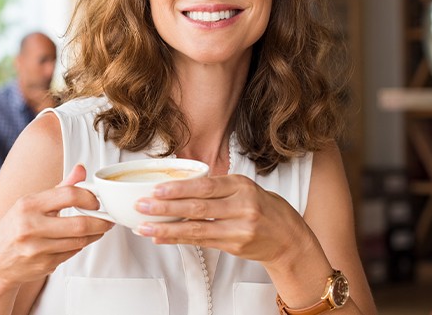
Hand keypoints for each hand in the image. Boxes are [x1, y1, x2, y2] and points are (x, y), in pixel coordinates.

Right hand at [0, 164, 112, 288]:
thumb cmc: (14, 228)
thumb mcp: (31, 203)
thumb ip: (60, 187)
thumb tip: (81, 169)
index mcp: (28, 205)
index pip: (69, 195)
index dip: (89, 197)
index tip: (97, 201)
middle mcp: (30, 227)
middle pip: (79, 224)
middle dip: (101, 221)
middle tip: (108, 219)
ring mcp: (36, 249)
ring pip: (79, 241)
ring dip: (94, 234)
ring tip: (99, 228)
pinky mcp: (43, 265)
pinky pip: (72, 253)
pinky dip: (80, 245)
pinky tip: (80, 240)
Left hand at [134, 174, 307, 263]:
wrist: (289, 238)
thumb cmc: (265, 209)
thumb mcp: (246, 189)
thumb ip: (218, 188)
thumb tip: (180, 187)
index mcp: (241, 185)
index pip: (206, 186)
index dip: (179, 189)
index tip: (157, 189)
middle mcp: (242, 206)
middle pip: (198, 207)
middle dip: (166, 207)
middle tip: (143, 205)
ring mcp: (239, 229)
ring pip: (196, 228)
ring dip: (167, 228)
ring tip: (145, 227)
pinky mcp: (235, 246)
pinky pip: (201, 242)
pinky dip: (179, 239)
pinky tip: (162, 238)